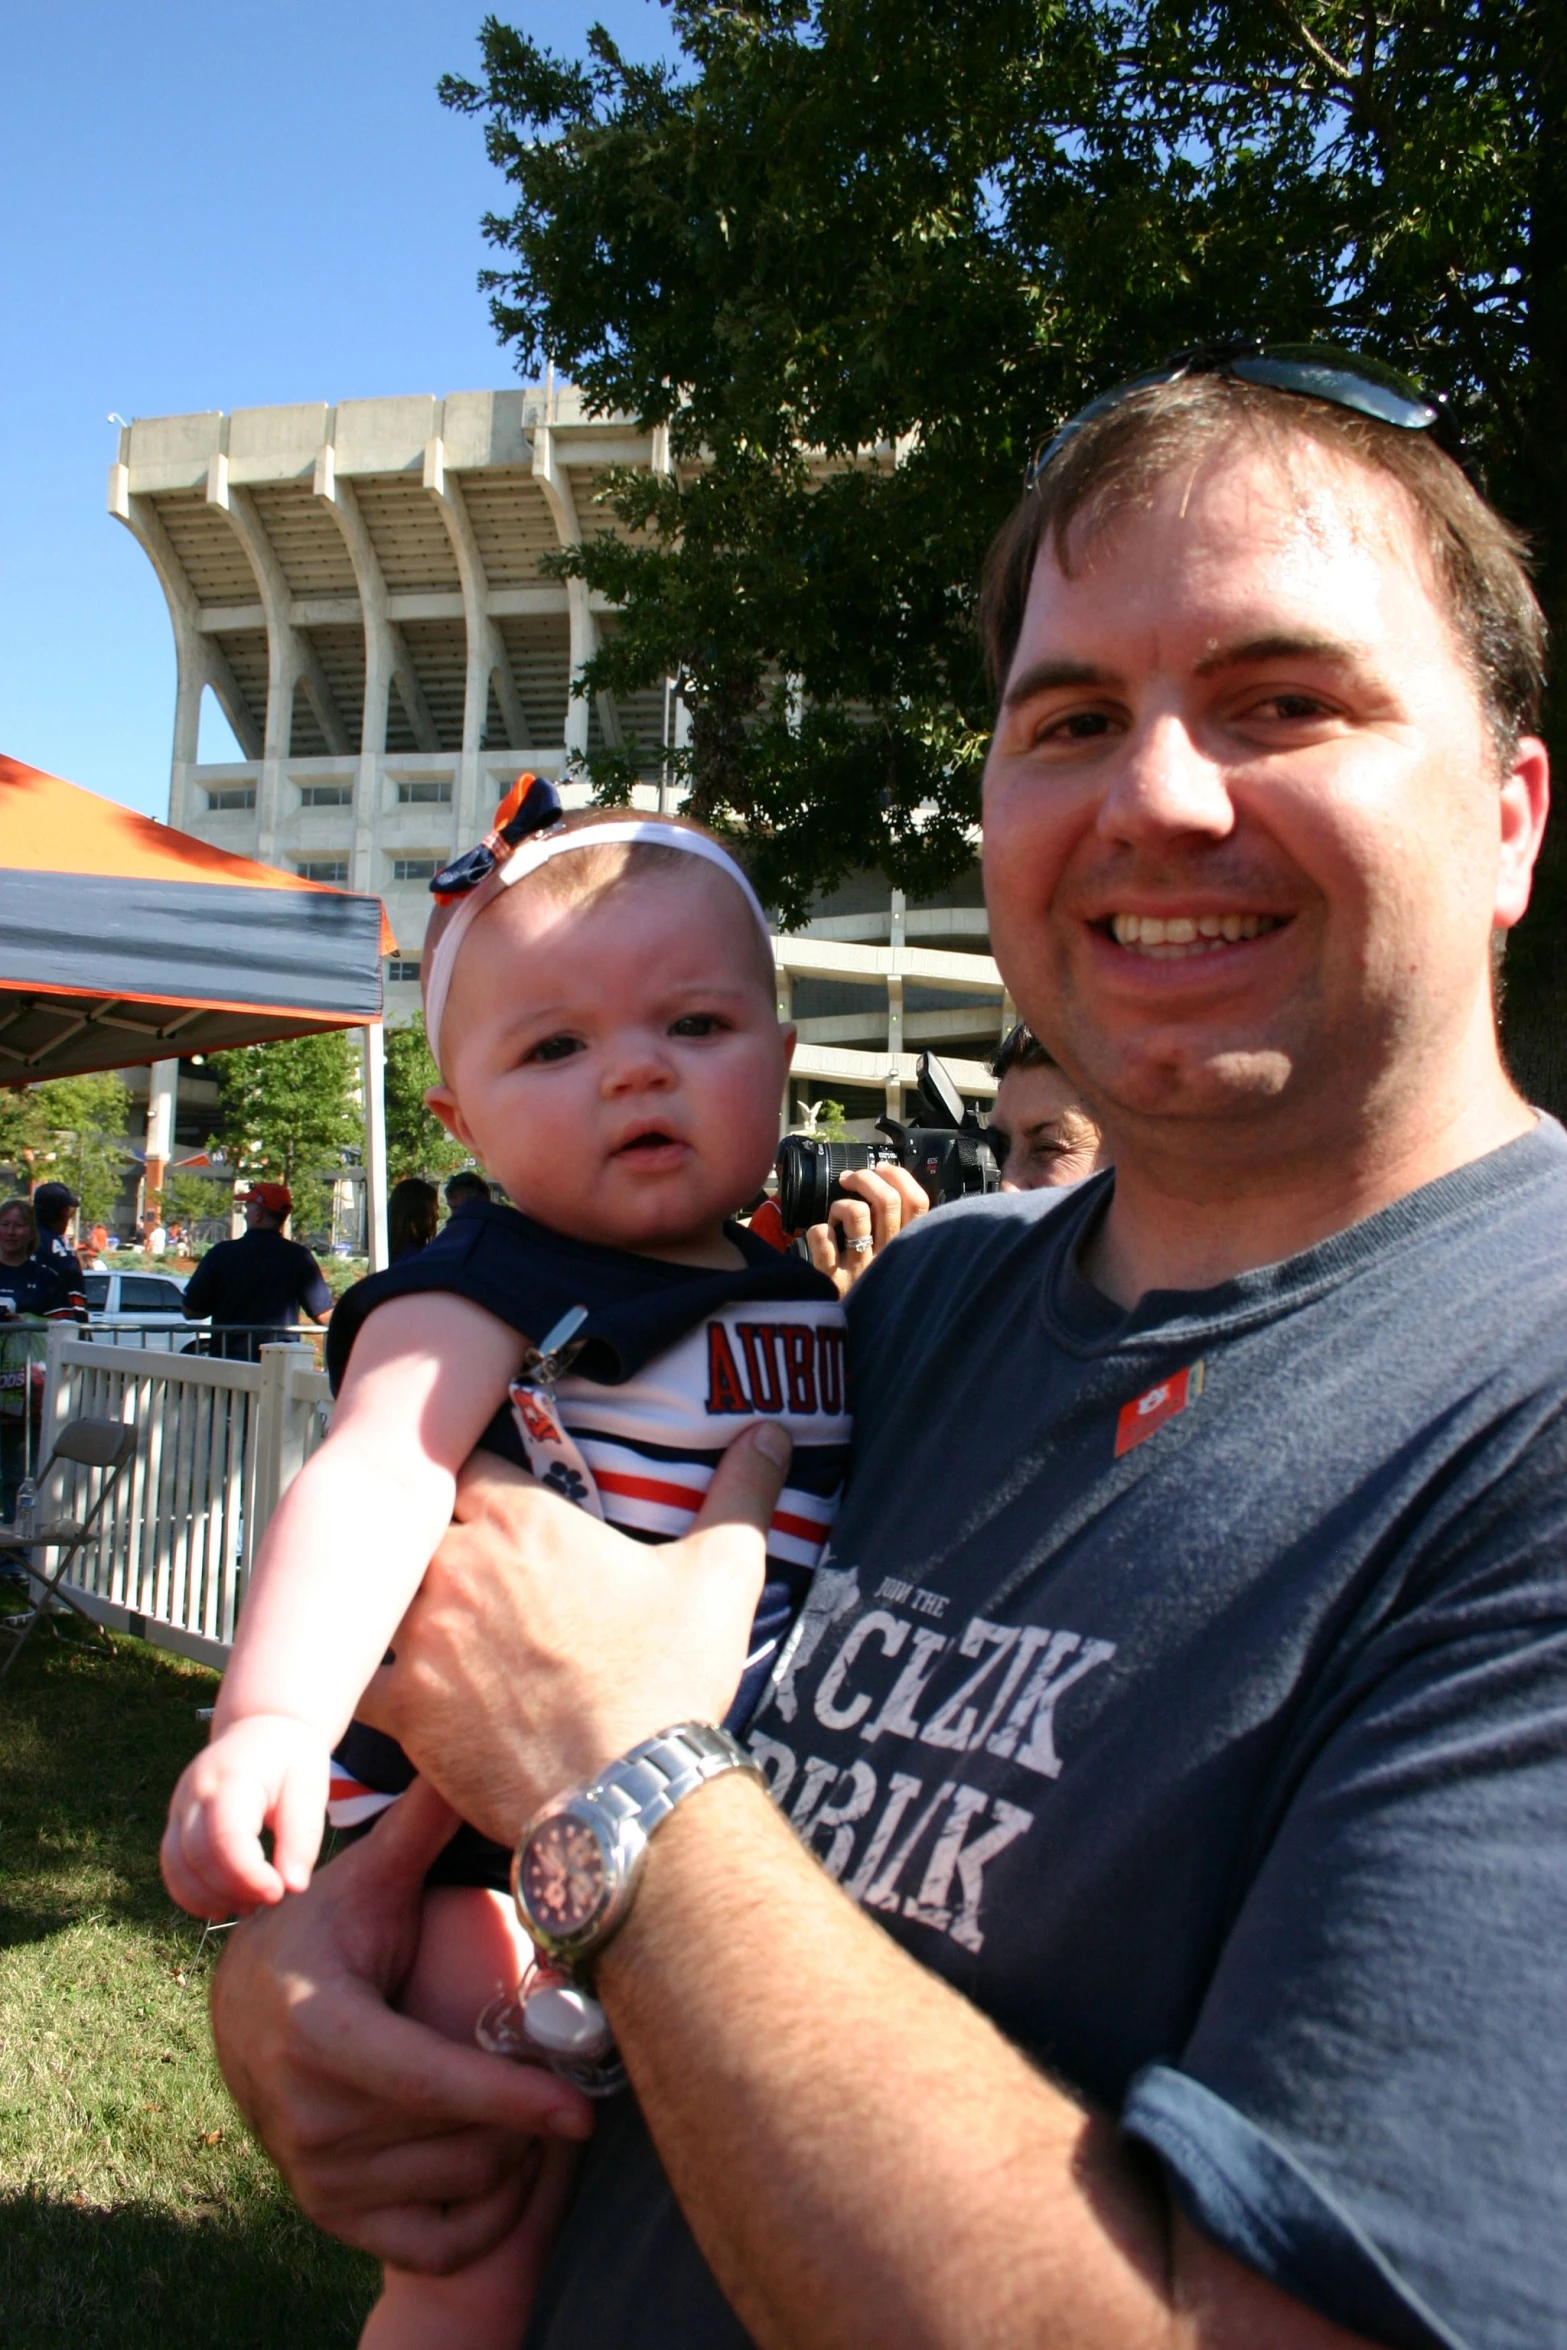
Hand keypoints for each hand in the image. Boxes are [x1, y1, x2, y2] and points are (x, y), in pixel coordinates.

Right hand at [161, 1712, 328, 1917]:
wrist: (260, 1728)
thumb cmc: (289, 1756)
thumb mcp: (311, 1784)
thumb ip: (303, 1834)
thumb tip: (293, 1886)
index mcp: (231, 1777)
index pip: (226, 1836)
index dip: (248, 1875)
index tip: (279, 1891)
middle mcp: (195, 1792)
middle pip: (198, 1856)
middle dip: (233, 1889)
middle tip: (270, 1899)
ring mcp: (179, 1807)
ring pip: (177, 1866)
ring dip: (210, 1898)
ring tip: (250, 1905)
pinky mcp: (175, 1823)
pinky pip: (171, 1867)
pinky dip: (192, 1894)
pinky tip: (224, 1902)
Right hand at [210, 1778, 592, 2270]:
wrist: (245, 2008)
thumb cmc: (324, 1932)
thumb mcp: (365, 1881)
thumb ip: (418, 1826)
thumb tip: (469, 1746)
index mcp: (318, 2030)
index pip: (428, 2080)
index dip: (509, 2097)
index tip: (581, 2108)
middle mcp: (306, 2114)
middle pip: (456, 2141)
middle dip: (526, 2120)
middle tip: (569, 2080)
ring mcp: (313, 2174)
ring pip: (455, 2188)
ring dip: (514, 2162)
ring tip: (542, 2113)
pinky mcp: (327, 2214)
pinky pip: (430, 2242)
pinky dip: (483, 2217)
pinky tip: (507, 2165)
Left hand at [358, 1424, 791, 1843]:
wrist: (627, 1795)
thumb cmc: (669, 1683)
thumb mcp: (722, 1575)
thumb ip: (741, 1493)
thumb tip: (773, 1433)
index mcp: (523, 1519)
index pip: (465, 1465)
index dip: (473, 1482)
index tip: (487, 1500)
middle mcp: (459, 1565)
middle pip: (416, 1528)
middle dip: (433, 1542)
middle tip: (457, 1569)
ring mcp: (421, 1636)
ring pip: (377, 1599)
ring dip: (396, 1608)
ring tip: (422, 1627)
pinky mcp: (403, 1708)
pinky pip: (360, 1682)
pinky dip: (372, 1685)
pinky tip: (395, 1693)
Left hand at [804, 1163, 928, 1294]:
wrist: (850, 1337)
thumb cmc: (871, 1287)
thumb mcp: (895, 1260)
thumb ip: (895, 1228)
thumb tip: (886, 1183)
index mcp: (908, 1249)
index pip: (918, 1202)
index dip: (898, 1176)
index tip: (880, 1170)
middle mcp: (890, 1258)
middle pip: (888, 1200)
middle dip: (865, 1177)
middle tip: (849, 1180)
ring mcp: (862, 1270)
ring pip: (857, 1213)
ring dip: (840, 1205)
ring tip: (836, 1217)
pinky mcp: (833, 1280)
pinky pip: (823, 1236)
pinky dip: (818, 1229)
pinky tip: (822, 1238)